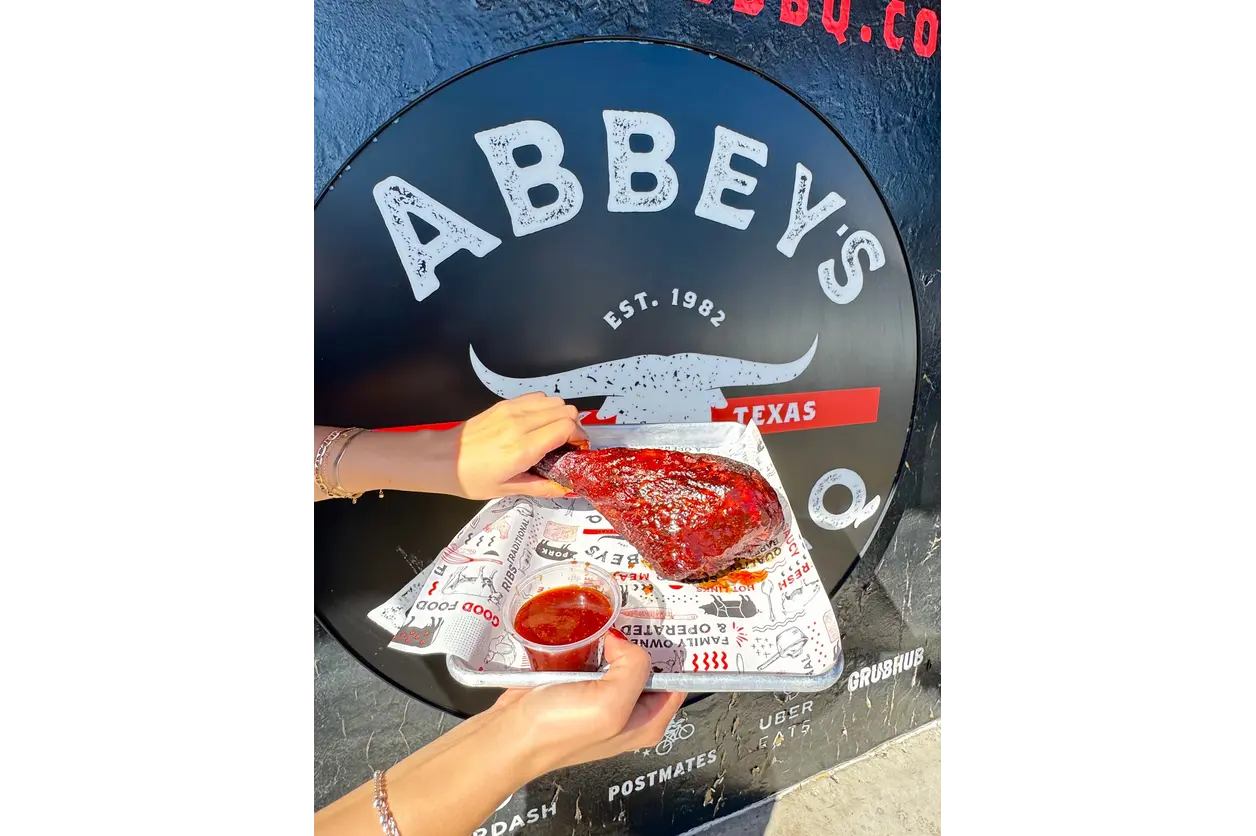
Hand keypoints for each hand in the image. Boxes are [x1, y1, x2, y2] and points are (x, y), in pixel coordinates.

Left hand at [441, 392, 587, 499]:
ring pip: (554, 400)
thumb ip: (541, 486)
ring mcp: (512, 410)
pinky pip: (537, 397)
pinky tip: (538, 425)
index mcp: (522, 448)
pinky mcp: (505, 405)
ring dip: (560, 416)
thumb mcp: (507, 489)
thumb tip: (564, 487)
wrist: (443, 458)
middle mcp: (520, 424)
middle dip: (573, 427)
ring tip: (553, 435)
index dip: (579, 438)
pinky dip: (545, 408)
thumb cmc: (470, 476)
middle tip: (567, 444)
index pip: (567, 427)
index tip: (576, 450)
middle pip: (566, 410)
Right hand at [492, 630, 686, 774]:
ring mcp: (601, 697)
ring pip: (619, 656)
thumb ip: (633, 669)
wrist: (508, 737)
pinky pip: (593, 656)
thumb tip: (624, 642)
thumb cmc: (557, 730)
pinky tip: (584, 628)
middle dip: (642, 640)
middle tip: (633, 615)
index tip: (670, 626)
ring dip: (614, 637)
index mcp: (647, 721)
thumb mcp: (610, 704)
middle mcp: (628, 711)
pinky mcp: (577, 685)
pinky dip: (590, 641)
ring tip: (607, 616)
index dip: (674, 654)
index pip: (678, 680)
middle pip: (649, 665)